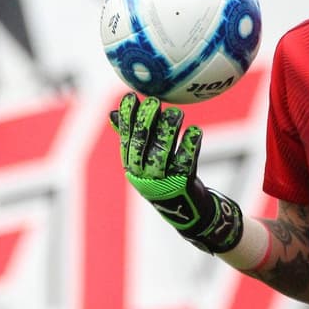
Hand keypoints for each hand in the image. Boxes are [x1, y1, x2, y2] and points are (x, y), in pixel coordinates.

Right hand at [110, 92, 243, 253]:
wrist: (189, 213)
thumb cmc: (166, 179)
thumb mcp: (146, 162)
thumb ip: (133, 138)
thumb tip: (113, 114)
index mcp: (132, 166)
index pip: (126, 138)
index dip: (127, 117)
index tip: (130, 96)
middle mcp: (144, 175)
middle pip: (141, 145)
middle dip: (145, 122)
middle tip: (154, 102)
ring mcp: (162, 181)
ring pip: (162, 153)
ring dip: (168, 130)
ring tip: (177, 113)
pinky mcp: (182, 185)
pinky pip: (185, 162)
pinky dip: (190, 146)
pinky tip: (194, 131)